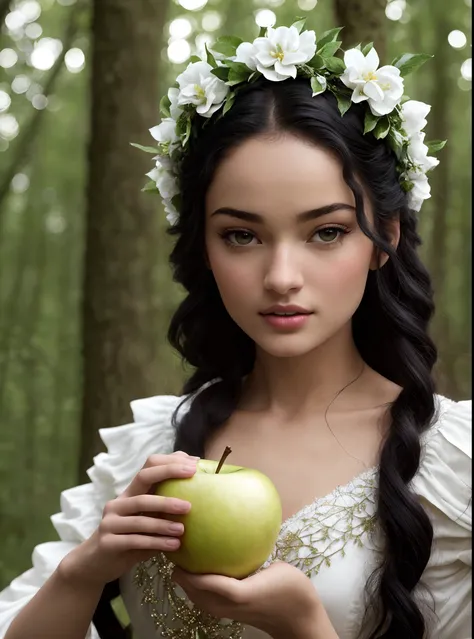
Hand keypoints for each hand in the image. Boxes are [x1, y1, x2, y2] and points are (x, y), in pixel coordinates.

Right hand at [59, 451, 198, 586]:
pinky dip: (156, 542)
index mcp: (130, 493)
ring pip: (140, 516)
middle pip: (143, 480)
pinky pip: (135, 540)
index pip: (148, 467)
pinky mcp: (108, 542)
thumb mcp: (147, 520)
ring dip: (164, 522)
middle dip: (168, 480)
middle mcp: (119, 502)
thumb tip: (198, 491)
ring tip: (183, 529)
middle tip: (191, 493)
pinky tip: (174, 545)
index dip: (170, 463)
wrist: (96, 564)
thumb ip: (164, 507)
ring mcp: (111, 521)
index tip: (194, 466)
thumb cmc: (130, 538)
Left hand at [171, 560, 325, 638]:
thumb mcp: (276, 567)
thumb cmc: (292, 590)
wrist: (299, 620)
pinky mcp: (231, 613)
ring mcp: (227, 612)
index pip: (202, 582)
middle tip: (175, 548)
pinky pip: (207, 599)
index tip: (177, 548)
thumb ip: (258, 553)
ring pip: (197, 599)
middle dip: (180, 574)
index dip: (185, 569)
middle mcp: (227, 606)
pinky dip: (198, 586)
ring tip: (182, 557)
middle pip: (192, 592)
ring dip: (187, 582)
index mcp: (237, 593)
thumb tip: (242, 529)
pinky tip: (201, 568)